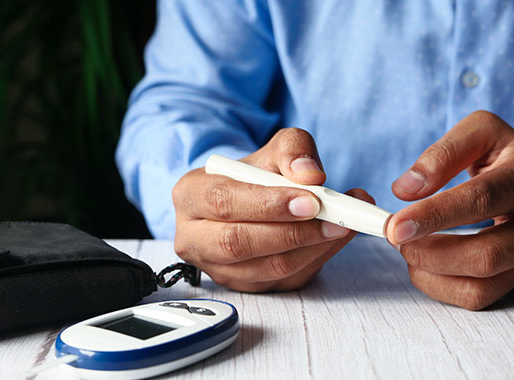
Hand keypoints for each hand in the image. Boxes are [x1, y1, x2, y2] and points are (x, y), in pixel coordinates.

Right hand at [173, 128, 372, 291]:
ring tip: (345, 224)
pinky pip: (284, 279)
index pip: (224, 202)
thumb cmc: (255, 174)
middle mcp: (194, 237)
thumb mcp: (272, 149)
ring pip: (265, 268)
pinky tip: (336, 238)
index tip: (311, 201)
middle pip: (237, 243)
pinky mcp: (245, 286)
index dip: (268, 204)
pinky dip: (317, 259)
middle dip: (292, 233)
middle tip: (335, 218)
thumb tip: (310, 175)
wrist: (249, 200)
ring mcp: (217, 268)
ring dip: (312, 248)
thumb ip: (292, 150)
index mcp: (190, 195)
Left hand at [387, 111, 513, 309]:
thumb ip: (443, 154)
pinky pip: (477, 296)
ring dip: (429, 270)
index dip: (433, 215)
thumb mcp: (479, 134)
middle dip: (427, 252)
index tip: (396, 226)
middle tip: (395, 235)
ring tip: (407, 246)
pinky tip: (424, 261)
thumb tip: (405, 189)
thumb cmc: (501, 153)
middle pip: (485, 255)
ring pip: (480, 285)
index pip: (480, 200)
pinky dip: (439, 285)